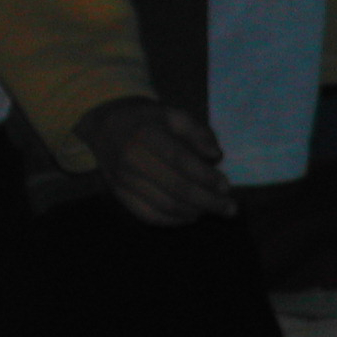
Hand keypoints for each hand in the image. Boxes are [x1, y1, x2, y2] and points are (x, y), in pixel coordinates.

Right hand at [73, 96, 236, 224]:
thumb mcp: (173, 115)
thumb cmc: (149, 121)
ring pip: (164, 206)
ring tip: (214, 209)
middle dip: (207, 201)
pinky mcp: (119, 196)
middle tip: (230, 208)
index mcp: (145, 135)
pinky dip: (174, 221)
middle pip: (174, 188)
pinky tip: (192, 215)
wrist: (107, 127)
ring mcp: (122, 180)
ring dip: (194, 212)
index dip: (205, 176)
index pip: (179, 160)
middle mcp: (130, 159)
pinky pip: (149, 216)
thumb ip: (197, 132)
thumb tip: (216, 155)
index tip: (226, 186)